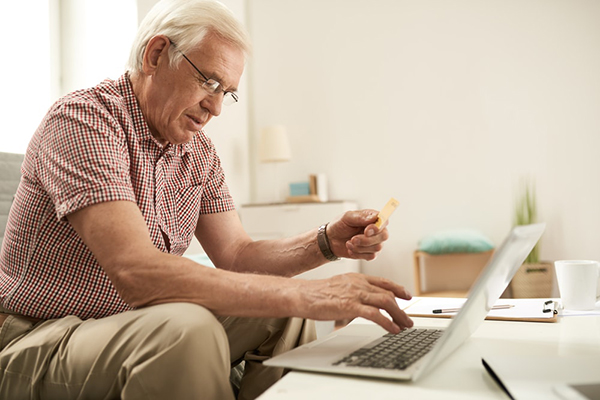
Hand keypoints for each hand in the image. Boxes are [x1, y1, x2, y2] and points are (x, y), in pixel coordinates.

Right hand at [297, 273, 412, 332]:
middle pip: (388, 294)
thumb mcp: (340, 287)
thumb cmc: (318, 293)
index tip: (407, 295)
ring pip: (386, 302)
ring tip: (405, 325)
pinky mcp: (350, 306)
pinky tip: (392, 329)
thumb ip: (353, 291)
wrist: (304, 294)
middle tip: (408, 318)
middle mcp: (359, 284)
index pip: (383, 282)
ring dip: (399, 315)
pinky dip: (387, 322)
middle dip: (402, 307)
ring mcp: (356, 294)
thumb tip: (361, 302)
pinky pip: (375, 314)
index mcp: (357, 278)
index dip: (398, 288)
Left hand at [326, 210, 388, 260]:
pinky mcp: (370, 252)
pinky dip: (358, 254)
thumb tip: (375, 217)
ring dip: (360, 247)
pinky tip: (351, 249)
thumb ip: (361, 217)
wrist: (331, 240)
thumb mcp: (347, 217)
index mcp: (372, 218)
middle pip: (384, 236)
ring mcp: (375, 242)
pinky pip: (371, 256)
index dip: (378, 227)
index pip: (384, 221)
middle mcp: (376, 230)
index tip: (366, 231)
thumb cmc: (340, 226)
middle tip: (353, 239)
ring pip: (377, 248)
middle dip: (367, 240)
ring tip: (349, 243)